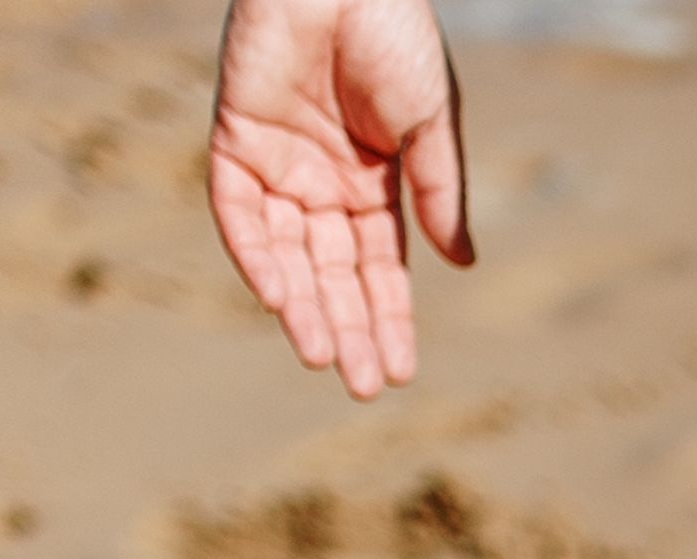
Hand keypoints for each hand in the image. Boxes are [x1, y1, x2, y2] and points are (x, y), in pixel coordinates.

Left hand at [210, 0, 474, 400]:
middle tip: (363, 385)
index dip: (391, 318)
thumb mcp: (431, 123)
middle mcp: (325, 183)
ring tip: (323, 356)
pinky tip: (279, 297)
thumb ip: (439, 192)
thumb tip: (462, 265)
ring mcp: (279, 164)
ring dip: (303, 305)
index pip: (380, 267)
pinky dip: (256, 254)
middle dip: (349, 327)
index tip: (400, 371)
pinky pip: (240, 212)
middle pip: (334, 273)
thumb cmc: (395, 34)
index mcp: (377, 183)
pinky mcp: (235, 138)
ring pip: (287, 254)